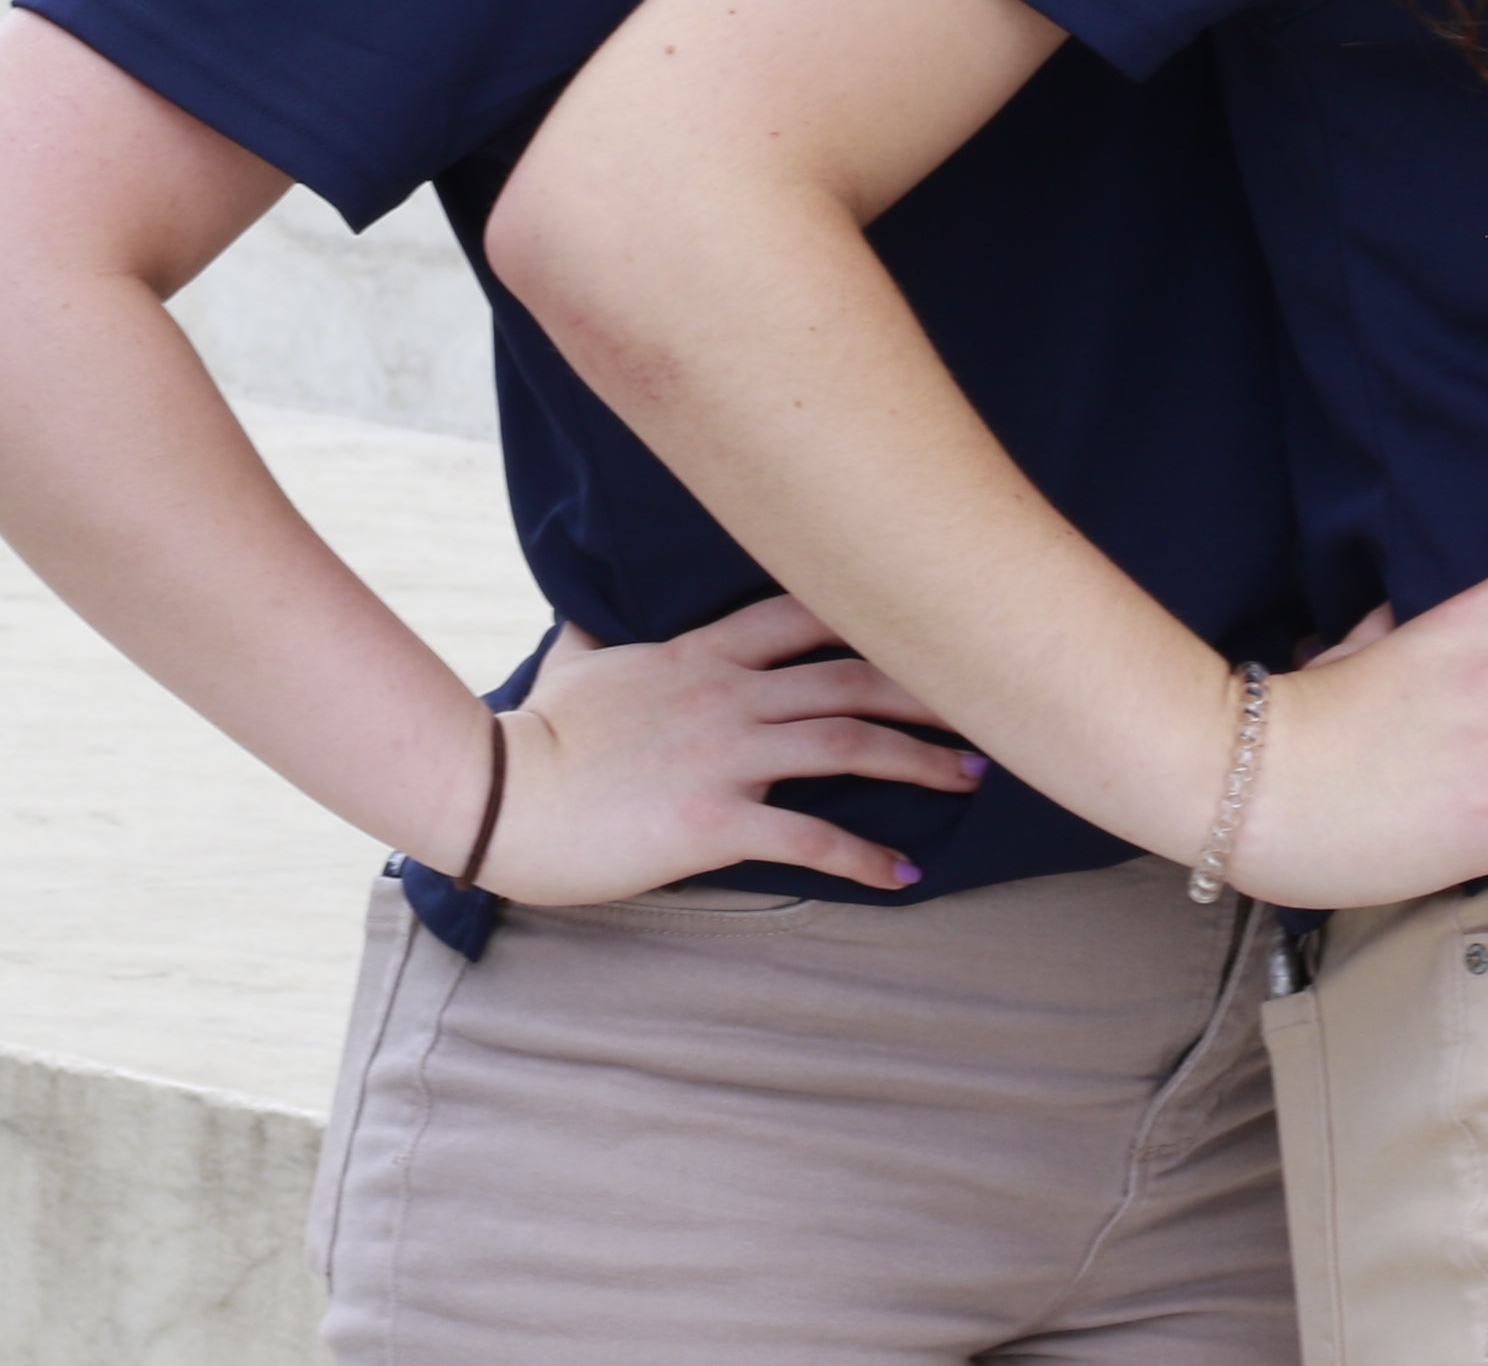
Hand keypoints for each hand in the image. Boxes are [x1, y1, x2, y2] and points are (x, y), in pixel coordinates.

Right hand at [457, 595, 985, 905]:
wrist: (497, 796)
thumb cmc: (535, 735)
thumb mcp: (573, 663)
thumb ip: (596, 636)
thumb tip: (585, 613)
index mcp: (702, 654)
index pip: (806, 614)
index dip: (876, 614)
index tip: (931, 623)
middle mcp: (727, 693)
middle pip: (853, 673)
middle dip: (929, 686)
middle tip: (989, 701)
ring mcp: (725, 753)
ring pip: (849, 741)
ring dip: (921, 761)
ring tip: (972, 780)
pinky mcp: (714, 819)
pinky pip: (809, 835)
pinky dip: (865, 856)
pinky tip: (903, 875)